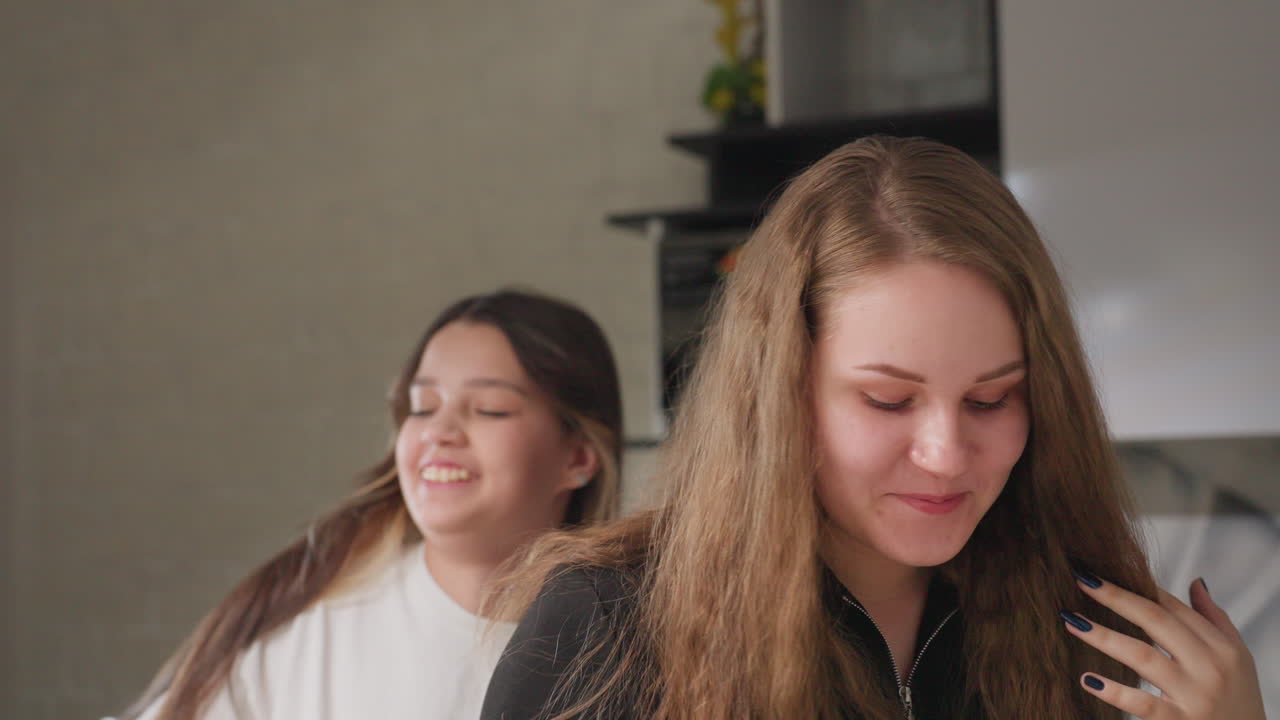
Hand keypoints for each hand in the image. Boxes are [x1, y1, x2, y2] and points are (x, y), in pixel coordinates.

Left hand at [1060, 573, 1265, 718]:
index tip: (1105, 573)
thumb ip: (1214, 619)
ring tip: (1072, 621)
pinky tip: (1087, 679)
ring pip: (1142, 656)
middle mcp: (1208, 667)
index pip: (1174, 608)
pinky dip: (1114, 692)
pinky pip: (1142, 703)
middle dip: (1117, 598)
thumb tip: (1196, 582)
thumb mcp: (1237, 657)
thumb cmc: (1240, 699)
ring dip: (1104, 636)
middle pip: (1155, 621)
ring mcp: (1193, 696)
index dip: (1138, 587)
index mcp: (1221, 647)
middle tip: (1083, 581)